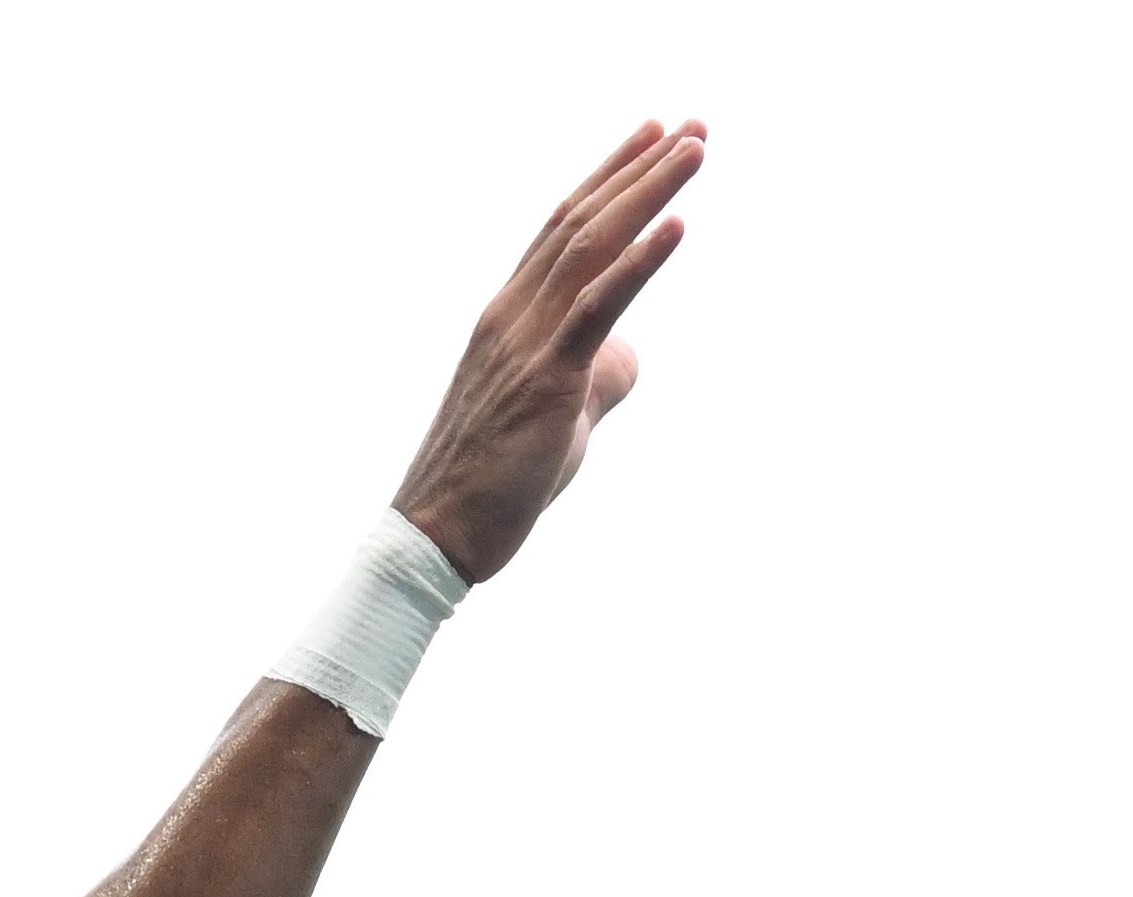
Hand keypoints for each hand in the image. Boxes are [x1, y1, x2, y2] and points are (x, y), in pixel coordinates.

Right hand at [387, 121, 699, 584]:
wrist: (439, 535)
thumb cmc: (496, 483)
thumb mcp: (557, 418)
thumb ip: (595, 376)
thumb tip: (628, 351)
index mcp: (510, 315)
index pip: (563, 228)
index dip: (609, 178)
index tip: (653, 138)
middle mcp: (513, 312)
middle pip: (582, 219)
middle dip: (640, 168)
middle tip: (691, 126)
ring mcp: (525, 342)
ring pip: (590, 246)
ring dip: (647, 193)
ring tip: (694, 150)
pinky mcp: (545, 380)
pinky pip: (595, 307)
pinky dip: (639, 260)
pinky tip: (676, 224)